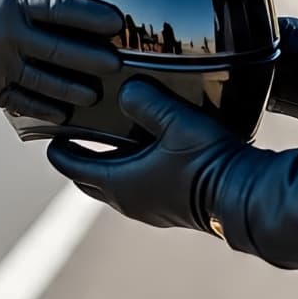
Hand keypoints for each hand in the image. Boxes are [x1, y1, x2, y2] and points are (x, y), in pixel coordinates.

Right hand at [0, 0, 121, 118]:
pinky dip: (45, 109)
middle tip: (118, 63)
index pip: (63, 9)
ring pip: (47, 81)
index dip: (93, 16)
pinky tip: (64, 114)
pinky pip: (22, 101)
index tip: (116, 22)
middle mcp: (10, 36)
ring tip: (96, 93)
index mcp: (11, 0)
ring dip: (75, 89)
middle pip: (63, 50)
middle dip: (94, 58)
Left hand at [47, 77, 257, 230]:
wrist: (246, 196)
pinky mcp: (172, 208)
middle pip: (92, 182)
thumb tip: (126, 90)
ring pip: (116, 187)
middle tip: (73, 138)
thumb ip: (147, 102)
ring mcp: (153, 208)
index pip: (75, 168)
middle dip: (79, 161)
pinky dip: (131, 172)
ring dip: (107, 166)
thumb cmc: (207, 162)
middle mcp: (132, 202)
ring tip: (108, 141)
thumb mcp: (175, 122)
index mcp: (122, 184)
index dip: (60, 151)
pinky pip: (140, 189)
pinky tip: (147, 154)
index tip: (51, 137)